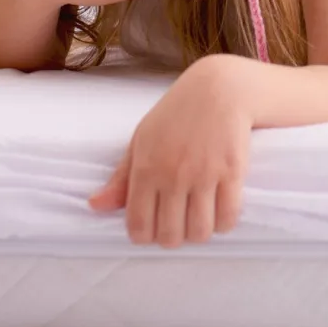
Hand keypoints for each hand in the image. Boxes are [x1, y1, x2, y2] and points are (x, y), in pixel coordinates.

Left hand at [88, 56, 252, 247]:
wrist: (219, 88)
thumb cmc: (176, 114)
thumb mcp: (141, 139)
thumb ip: (121, 177)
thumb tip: (95, 205)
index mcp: (146, 167)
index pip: (139, 226)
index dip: (144, 237)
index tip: (152, 229)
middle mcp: (173, 174)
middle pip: (170, 236)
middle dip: (172, 238)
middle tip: (177, 224)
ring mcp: (204, 174)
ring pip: (200, 232)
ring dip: (199, 233)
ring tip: (198, 219)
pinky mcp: (232, 172)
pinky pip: (227, 218)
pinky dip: (223, 224)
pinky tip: (219, 211)